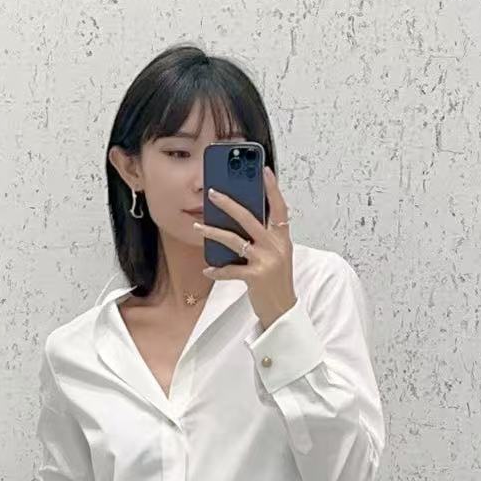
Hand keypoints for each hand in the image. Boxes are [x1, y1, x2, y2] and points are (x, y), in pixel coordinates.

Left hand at [193, 165, 296, 330]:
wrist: (283, 309)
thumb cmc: (276, 281)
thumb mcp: (277, 255)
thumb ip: (265, 238)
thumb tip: (242, 221)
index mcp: (282, 238)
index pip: (279, 207)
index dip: (272, 189)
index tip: (263, 171)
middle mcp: (276, 246)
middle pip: (250, 218)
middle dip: (229, 204)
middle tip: (212, 193)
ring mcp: (266, 260)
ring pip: (235, 240)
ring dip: (213, 232)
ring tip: (198, 227)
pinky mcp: (256, 277)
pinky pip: (231, 270)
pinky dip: (218, 270)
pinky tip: (208, 269)